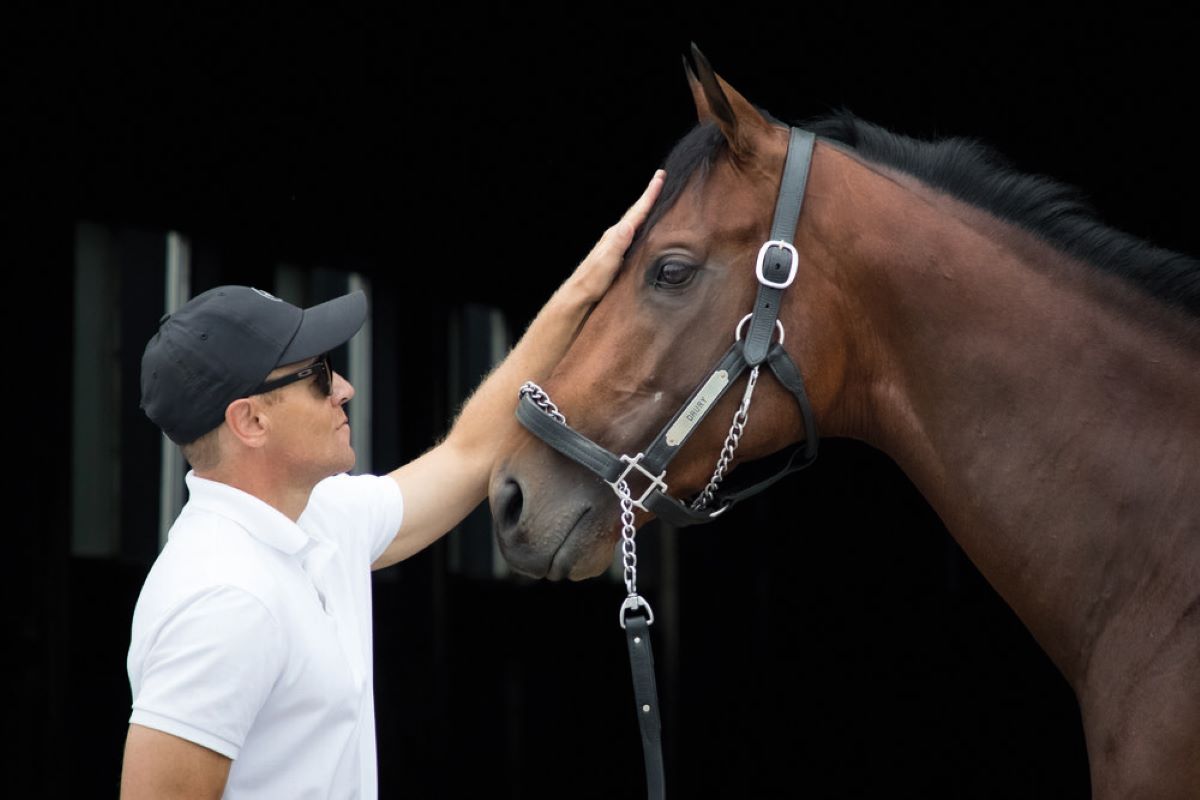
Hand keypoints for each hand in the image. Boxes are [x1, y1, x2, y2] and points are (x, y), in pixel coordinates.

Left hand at [567, 169, 665, 302]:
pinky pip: (635, 234)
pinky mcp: (619, 255)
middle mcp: (616, 236)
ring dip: (646, 208)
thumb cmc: (593, 280)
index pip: (637, 212)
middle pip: (637, 211)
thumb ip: (617, 244)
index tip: (659, 177)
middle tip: (660, 178)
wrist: (580, 295)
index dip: (649, 195)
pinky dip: (643, 225)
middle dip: (649, 195)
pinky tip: (645, 228)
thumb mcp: (606, 261)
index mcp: (615, 235)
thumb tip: (627, 225)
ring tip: (657, 197)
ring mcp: (617, 244)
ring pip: (636, 221)